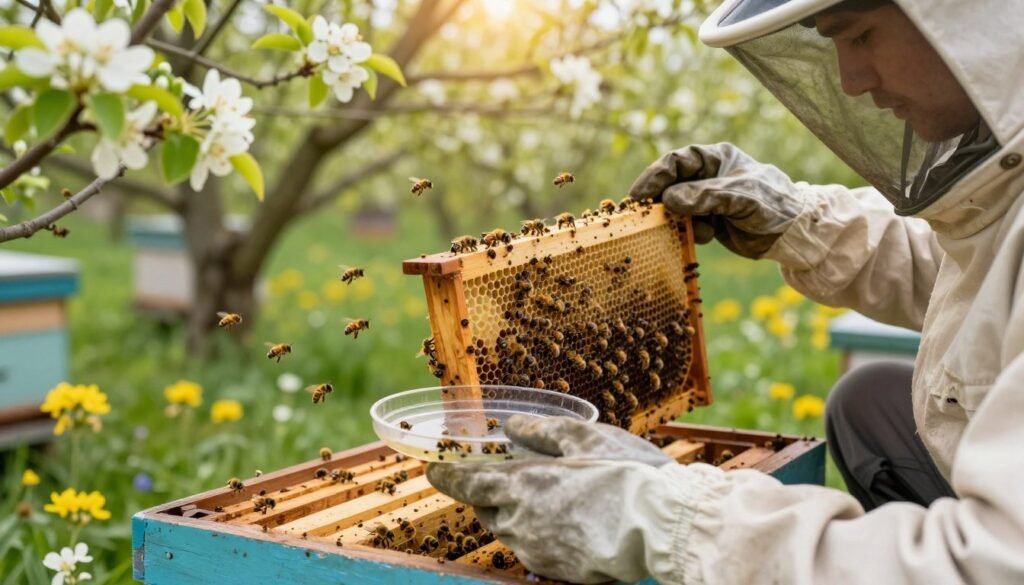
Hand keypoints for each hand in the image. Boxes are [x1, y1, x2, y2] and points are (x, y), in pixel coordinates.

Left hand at [427, 415, 695, 582]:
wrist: (661, 525)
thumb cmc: (625, 472)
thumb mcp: (582, 436)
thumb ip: (541, 431)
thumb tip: (511, 426)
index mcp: (521, 484)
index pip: (467, 483)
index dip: (447, 476)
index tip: (433, 471)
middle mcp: (520, 522)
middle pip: (487, 508)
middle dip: (489, 493)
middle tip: (508, 478)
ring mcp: (538, 550)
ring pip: (511, 530)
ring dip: (516, 514)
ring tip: (547, 497)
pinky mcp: (558, 570)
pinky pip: (535, 549)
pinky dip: (540, 533)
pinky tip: (568, 520)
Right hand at [628, 143, 807, 258]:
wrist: (793, 234)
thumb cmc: (772, 204)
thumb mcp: (740, 197)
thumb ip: (705, 196)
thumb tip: (668, 200)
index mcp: (716, 159)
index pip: (677, 162)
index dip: (656, 176)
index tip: (639, 194)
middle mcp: (708, 177)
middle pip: (671, 184)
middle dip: (658, 199)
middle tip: (644, 215)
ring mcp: (707, 200)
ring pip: (676, 207)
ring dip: (674, 219)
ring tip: (681, 228)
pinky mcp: (709, 221)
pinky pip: (687, 225)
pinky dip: (689, 232)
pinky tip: (708, 235)